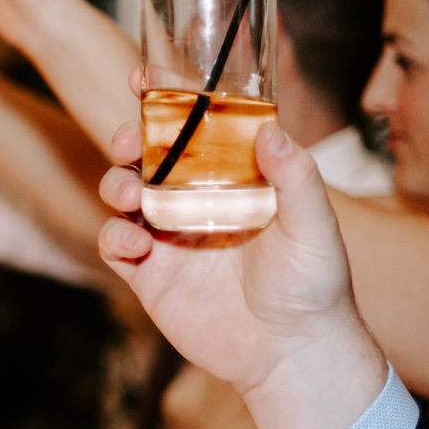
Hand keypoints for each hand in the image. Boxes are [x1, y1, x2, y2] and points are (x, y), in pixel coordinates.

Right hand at [97, 115, 388, 428]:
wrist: (291, 354)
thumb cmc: (315, 287)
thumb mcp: (314, 226)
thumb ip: (295, 177)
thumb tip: (270, 128)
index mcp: (234, 180)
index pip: (197, 129)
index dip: (167, 99)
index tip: (145, 74)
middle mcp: (197, 202)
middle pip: (147, 156)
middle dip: (128, 141)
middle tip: (128, 143)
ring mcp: (169, 238)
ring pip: (123, 194)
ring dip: (116, 185)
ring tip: (131, 196)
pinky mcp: (150, 276)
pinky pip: (115, 245)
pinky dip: (114, 236)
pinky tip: (134, 243)